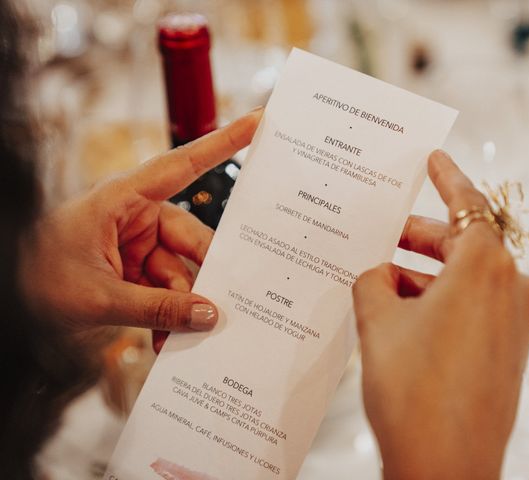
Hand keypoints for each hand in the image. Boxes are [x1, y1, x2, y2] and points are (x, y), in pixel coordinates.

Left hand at [20, 109, 261, 334]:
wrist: (6, 303)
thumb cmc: (34, 280)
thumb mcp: (99, 297)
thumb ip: (157, 308)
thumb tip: (208, 315)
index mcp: (124, 200)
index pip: (183, 165)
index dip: (224, 142)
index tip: (259, 120)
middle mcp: (135, 217)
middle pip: (192, 239)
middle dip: (203, 277)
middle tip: (219, 308)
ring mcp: (134, 246)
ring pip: (180, 273)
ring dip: (181, 307)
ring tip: (180, 339)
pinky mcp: (131, 272)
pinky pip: (163, 292)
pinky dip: (167, 317)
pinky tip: (167, 342)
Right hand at [353, 150, 528, 479]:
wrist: (444, 468)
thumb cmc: (416, 393)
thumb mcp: (378, 321)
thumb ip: (373, 280)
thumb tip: (377, 273)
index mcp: (486, 268)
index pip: (467, 203)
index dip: (447, 177)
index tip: (435, 158)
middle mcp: (511, 289)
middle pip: (462, 242)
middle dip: (419, 235)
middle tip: (383, 230)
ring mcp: (514, 322)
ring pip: (464, 277)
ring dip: (423, 273)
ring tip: (378, 276)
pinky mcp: (507, 349)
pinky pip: (471, 307)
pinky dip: (437, 300)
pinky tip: (399, 310)